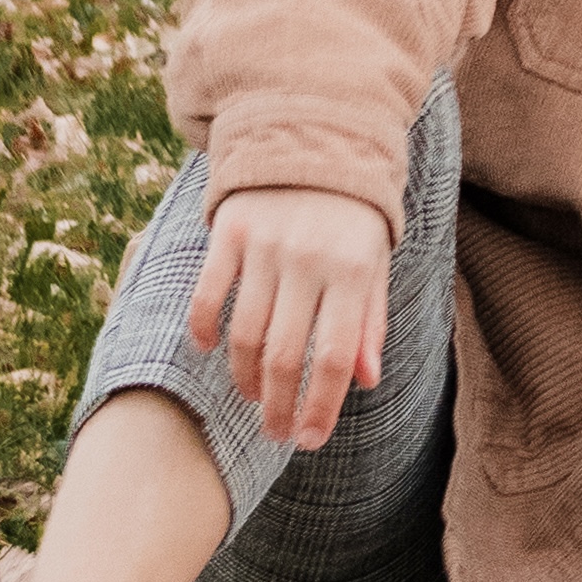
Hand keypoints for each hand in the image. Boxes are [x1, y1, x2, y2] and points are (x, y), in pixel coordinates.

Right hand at [186, 185, 396, 450]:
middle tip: (275, 433)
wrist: (317, 141)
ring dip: (244, 377)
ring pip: (244, 333)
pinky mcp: (230, 232)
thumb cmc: (353, 219)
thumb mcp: (376, 264)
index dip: (321, 406)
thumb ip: (370, 321)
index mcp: (356, 272)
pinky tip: (213, 351)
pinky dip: (205, 330)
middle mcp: (310, 261)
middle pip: (285, 355)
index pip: (336, 356)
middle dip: (278, 406)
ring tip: (252, 396)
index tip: (309, 440)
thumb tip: (366, 381)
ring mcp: (266, 246)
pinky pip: (208, 295)